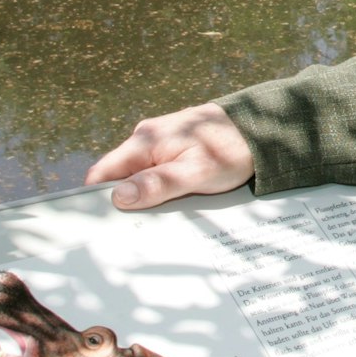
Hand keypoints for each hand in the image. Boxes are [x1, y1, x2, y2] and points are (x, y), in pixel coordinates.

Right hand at [85, 103, 254, 209]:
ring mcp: (159, 144)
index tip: (103, 223)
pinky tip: (169, 204)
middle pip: (119, 177)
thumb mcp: (194, 173)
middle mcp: (146, 139)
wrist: (258, 127)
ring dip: (143, 197)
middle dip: (123, 202)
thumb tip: (119, 197)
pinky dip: (157, 189)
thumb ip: (157, 184)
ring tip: (154, 220)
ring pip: (137, 176)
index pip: (102, 173)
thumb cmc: (229, 149)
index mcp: (144, 141)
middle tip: (133, 229)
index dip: (97, 198)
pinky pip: (154, 173)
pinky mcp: (172, 149)